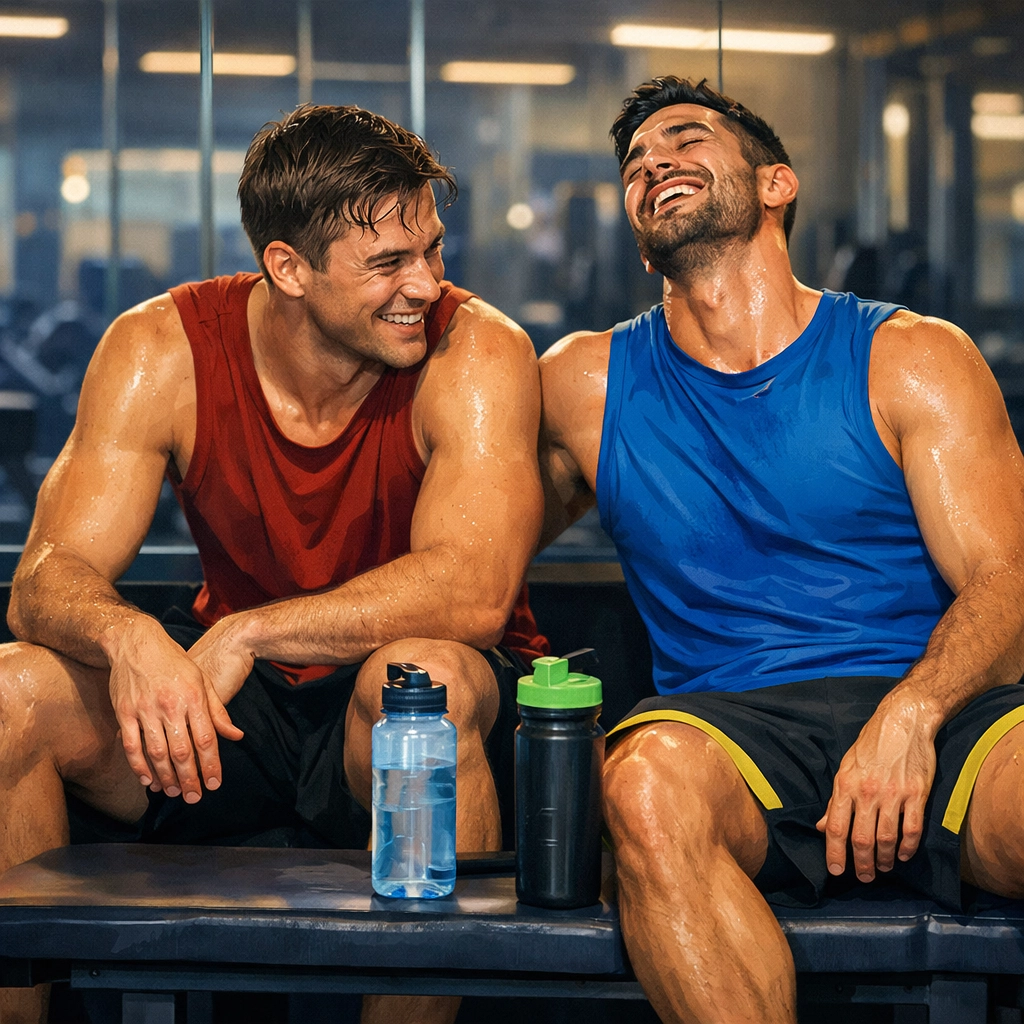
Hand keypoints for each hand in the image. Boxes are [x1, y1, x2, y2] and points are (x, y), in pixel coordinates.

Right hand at [106, 618, 242, 802]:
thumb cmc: (175, 662)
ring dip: (165, 777)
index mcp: (193, 697)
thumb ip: (218, 711)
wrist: (137, 642)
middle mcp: (170, 705)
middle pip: (181, 751)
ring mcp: (145, 710)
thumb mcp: (202, 680)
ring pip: (156, 752)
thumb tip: (236, 735)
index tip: (215, 784)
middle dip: (189, 778)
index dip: (211, 765)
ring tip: (174, 792)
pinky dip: (138, 766)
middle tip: (194, 798)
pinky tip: (147, 779)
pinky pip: (131, 746)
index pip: (206, 739)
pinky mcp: (124, 712)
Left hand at [816, 693, 937, 881]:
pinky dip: (908, 847)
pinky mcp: (916, 794)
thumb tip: (822, 826)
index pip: (836, 827)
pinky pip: (912, 829)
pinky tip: (904, 855)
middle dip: (861, 863)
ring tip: (884, 868)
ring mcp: (893, 794)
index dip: (834, 853)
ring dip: (885, 859)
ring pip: (887, 838)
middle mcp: (867, 791)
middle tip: (864, 877)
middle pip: (861, 838)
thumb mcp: (846, 768)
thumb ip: (836, 800)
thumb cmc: (870, 746)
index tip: (836, 871)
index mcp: (845, 784)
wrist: (902, 722)